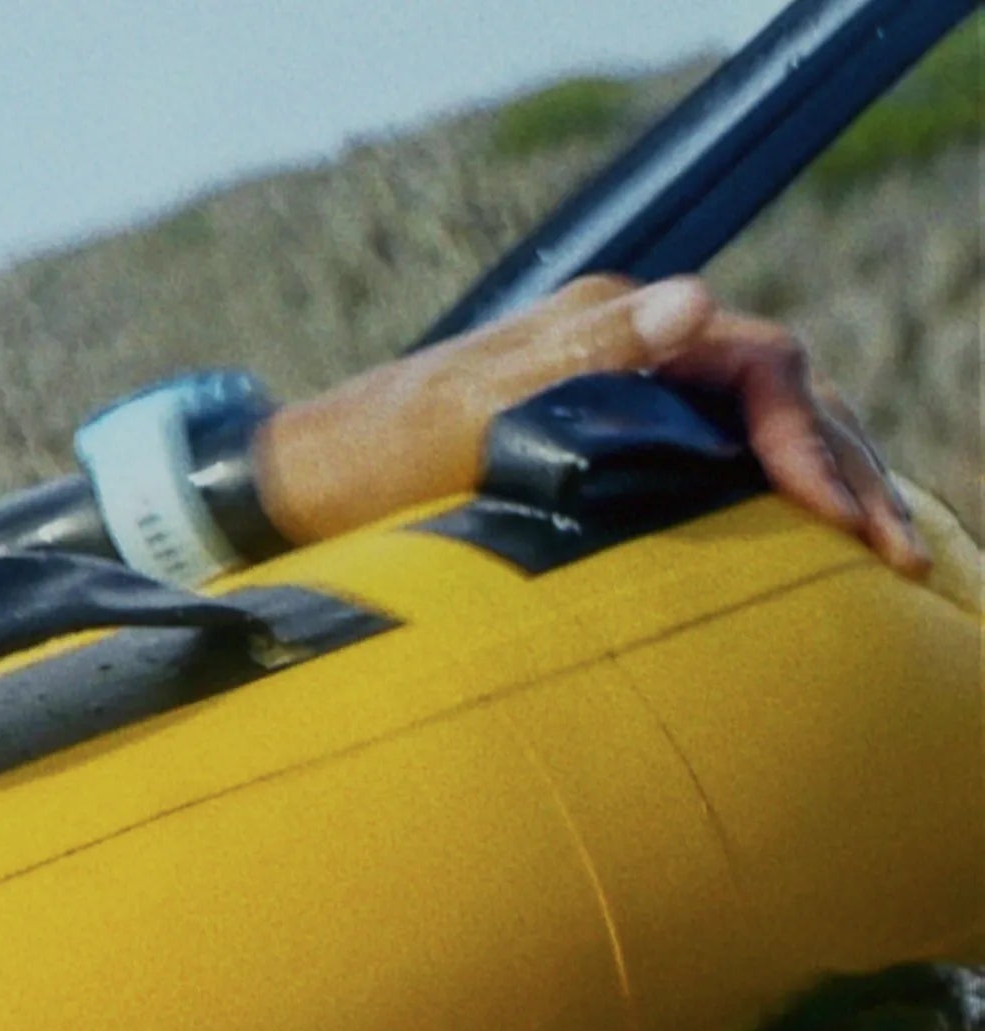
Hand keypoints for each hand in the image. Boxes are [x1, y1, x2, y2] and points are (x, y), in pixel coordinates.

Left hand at [256, 275, 927, 575]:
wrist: (304, 488)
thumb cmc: (376, 454)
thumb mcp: (474, 406)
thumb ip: (587, 356)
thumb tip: (693, 303)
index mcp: (612, 321)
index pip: (759, 361)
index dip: (811, 436)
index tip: (837, 513)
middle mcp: (628, 344)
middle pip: (777, 396)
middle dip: (846, 469)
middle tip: (898, 554)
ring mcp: (620, 392)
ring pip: (757, 430)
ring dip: (826, 485)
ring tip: (883, 556)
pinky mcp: (604, 443)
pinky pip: (718, 460)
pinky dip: (773, 498)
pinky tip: (806, 550)